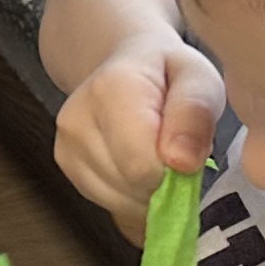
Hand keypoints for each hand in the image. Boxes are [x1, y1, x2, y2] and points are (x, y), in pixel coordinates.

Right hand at [56, 30, 223, 236]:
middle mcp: (76, 119)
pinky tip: (139, 164)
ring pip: (121, 201)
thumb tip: (182, 162)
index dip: (177, 170)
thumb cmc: (170, 73)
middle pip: (131, 185)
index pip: (142, 164)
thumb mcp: (199, 78)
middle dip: (165, 181)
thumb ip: (196, 113)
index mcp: (111, 90)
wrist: (128, 63)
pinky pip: (110, 202)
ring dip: (150, 191)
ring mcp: (65, 145)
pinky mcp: (64, 164)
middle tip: (176, 149)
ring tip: (156, 153)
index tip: (190, 150)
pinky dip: (133, 194)